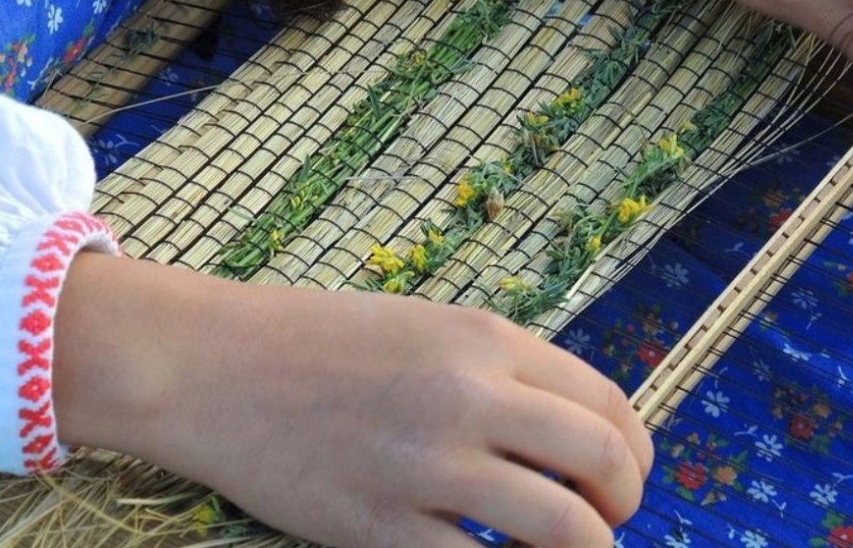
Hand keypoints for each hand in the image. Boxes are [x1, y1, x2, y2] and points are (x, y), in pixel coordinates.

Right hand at [55, 253, 650, 547]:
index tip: (626, 477)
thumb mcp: (425, 326)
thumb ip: (500, 370)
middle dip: (625, 503)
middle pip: (602, 461)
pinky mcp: (381, 529)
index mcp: (484, 340)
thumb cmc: (321, 341)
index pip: (605, 401)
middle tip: (610, 521)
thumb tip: (573, 434)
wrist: (217, 365)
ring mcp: (426, 467)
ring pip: (563, 529)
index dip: (635, 450)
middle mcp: (468, 397)